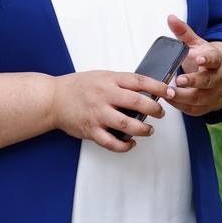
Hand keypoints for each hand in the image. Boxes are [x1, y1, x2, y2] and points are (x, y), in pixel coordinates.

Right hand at [51, 71, 170, 152]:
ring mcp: (97, 114)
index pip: (139, 81)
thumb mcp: (102, 76)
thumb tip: (146, 91)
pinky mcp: (90, 130)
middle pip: (137, 103)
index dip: (158, 86)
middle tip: (160, 113)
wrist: (53, 99)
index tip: (169, 91)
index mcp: (109, 80)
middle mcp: (104, 96)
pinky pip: (111, 142)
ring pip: (127, 124)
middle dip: (154, 109)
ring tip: (149, 130)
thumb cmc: (78, 87)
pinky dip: (124, 146)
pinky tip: (131, 144)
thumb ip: (121, 83)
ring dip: (143, 129)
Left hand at [166, 15, 221, 116]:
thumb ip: (183, 32)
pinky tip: (170, 101)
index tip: (199, 57)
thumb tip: (171, 17)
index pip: (214, 59)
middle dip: (193, 81)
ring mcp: (212, 94)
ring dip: (184, 97)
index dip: (207, 59)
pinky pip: (195, 110)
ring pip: (200, 98)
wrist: (215, 77)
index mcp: (216, 60)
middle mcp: (217, 78)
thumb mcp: (195, 44)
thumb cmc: (202, 59)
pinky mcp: (206, 107)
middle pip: (207, 81)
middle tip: (179, 80)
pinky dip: (182, 107)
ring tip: (169, 93)